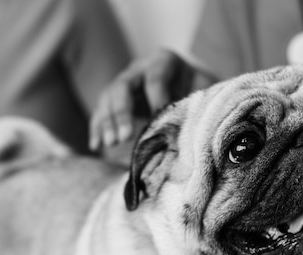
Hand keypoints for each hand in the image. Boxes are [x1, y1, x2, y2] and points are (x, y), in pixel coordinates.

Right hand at [90, 49, 216, 150]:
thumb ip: (201, 96)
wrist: (191, 87)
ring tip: (111, 144)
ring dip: (107, 122)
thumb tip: (194, 117)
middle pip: (123, 86)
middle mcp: (139, 69)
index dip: (157, 97)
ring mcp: (124, 83)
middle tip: (124, 137)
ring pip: (108, 98)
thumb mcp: (205, 88)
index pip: (155, 76)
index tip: (159, 117)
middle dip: (122, 112)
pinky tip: (96, 145)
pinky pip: (100, 112)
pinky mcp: (115, 101)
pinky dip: (97, 128)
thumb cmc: (200, 89)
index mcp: (163, 61)